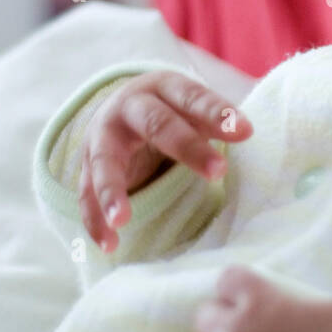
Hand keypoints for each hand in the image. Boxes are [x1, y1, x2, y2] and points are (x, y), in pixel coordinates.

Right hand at [79, 72, 253, 252]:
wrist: (122, 107)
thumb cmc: (171, 112)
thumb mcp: (191, 108)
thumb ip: (215, 119)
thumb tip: (245, 132)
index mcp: (162, 87)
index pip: (192, 97)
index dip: (218, 113)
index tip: (246, 131)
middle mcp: (128, 107)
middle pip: (155, 123)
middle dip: (187, 147)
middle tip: (218, 172)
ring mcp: (102, 136)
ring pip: (105, 161)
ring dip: (111, 190)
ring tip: (122, 220)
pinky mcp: (87, 166)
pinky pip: (85, 194)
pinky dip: (95, 220)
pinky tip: (109, 244)